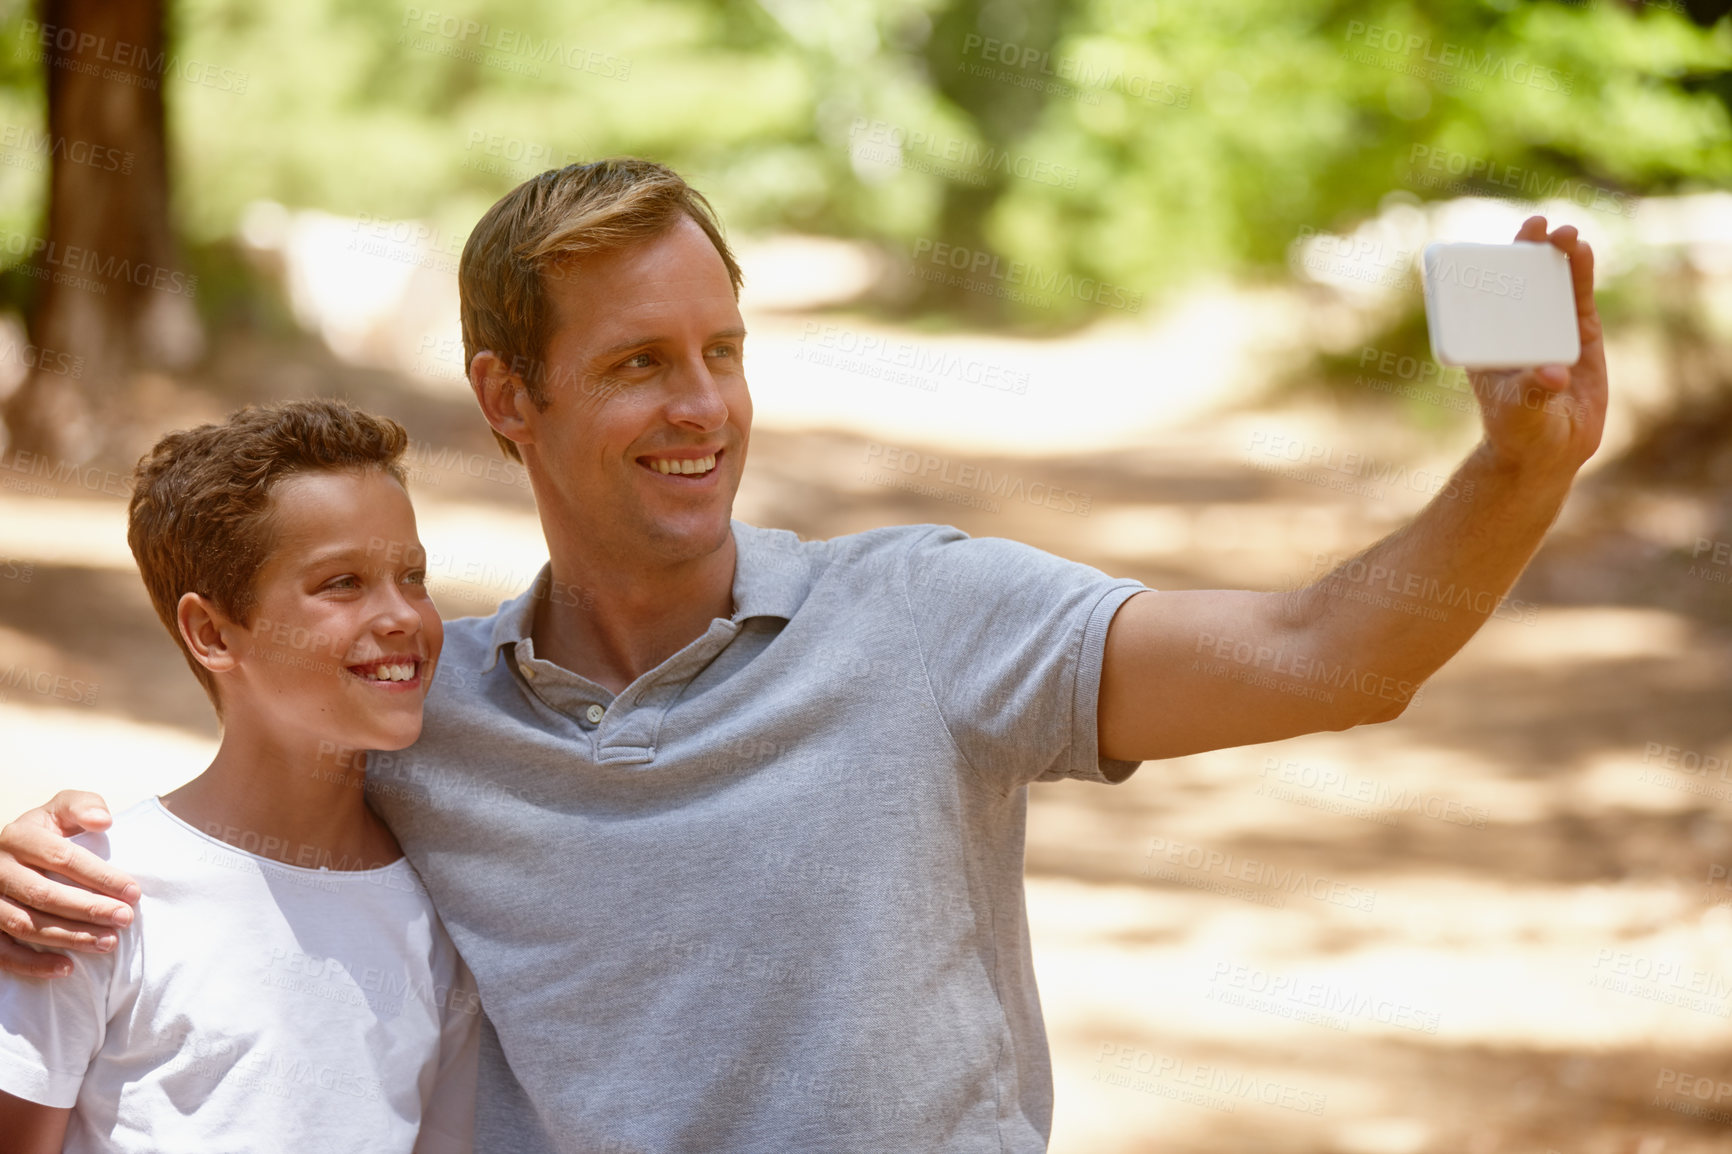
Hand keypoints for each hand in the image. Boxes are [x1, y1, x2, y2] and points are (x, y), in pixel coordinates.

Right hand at [0, 792, 138, 977]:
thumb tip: (103, 821)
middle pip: (44, 894)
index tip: (134, 892)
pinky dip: (33, 964)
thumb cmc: (47, 832)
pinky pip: (2, 952)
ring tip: (108, 943)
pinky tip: (67, 967)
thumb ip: (83, 806)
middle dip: (89, 909)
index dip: (100, 876)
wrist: (10, 855)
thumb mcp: (62, 809)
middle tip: (125, 919)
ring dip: (69, 937)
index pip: (62, 857)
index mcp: (19, 836)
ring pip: (25, 925)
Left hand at [1468, 216, 1608, 481]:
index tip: (1486, 245)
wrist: (1551, 450)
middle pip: (1517, 280)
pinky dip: (1580, 273)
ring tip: (1565, 233)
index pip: (1480, 297)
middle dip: (1525, 249)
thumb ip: (1533, 391)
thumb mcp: (1521, 411)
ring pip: (1549, 283)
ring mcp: (1547, 328)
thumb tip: (1554, 374)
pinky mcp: (1578, 335)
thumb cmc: (1521, 430)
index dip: (1484, 266)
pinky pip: (1577, 297)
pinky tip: (1582, 251)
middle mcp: (1514, 329)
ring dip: (1556, 255)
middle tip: (1536, 225)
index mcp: (1485, 342)